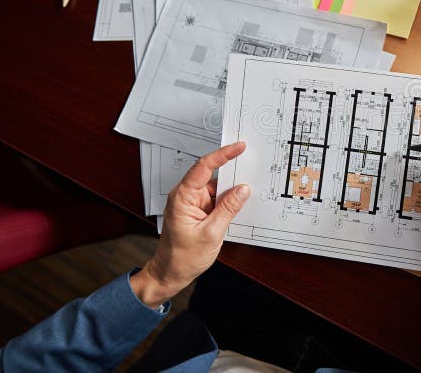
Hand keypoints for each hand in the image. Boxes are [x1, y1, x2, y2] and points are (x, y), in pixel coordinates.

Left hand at [130, 142, 250, 307]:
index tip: (238, 147)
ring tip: (246, 193)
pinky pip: (216, 198)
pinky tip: (238, 204)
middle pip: (211, 175)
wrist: (170, 274)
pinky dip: (228, 200)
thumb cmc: (182, 257)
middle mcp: (186, 196)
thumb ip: (228, 209)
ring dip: (231, 190)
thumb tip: (242, 190)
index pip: (203, 167)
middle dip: (231, 172)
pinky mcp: (198, 210)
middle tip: (250, 167)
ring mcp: (192, 203)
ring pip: (216, 188)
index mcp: (183, 197)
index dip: (223, 154)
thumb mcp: (212, 233)